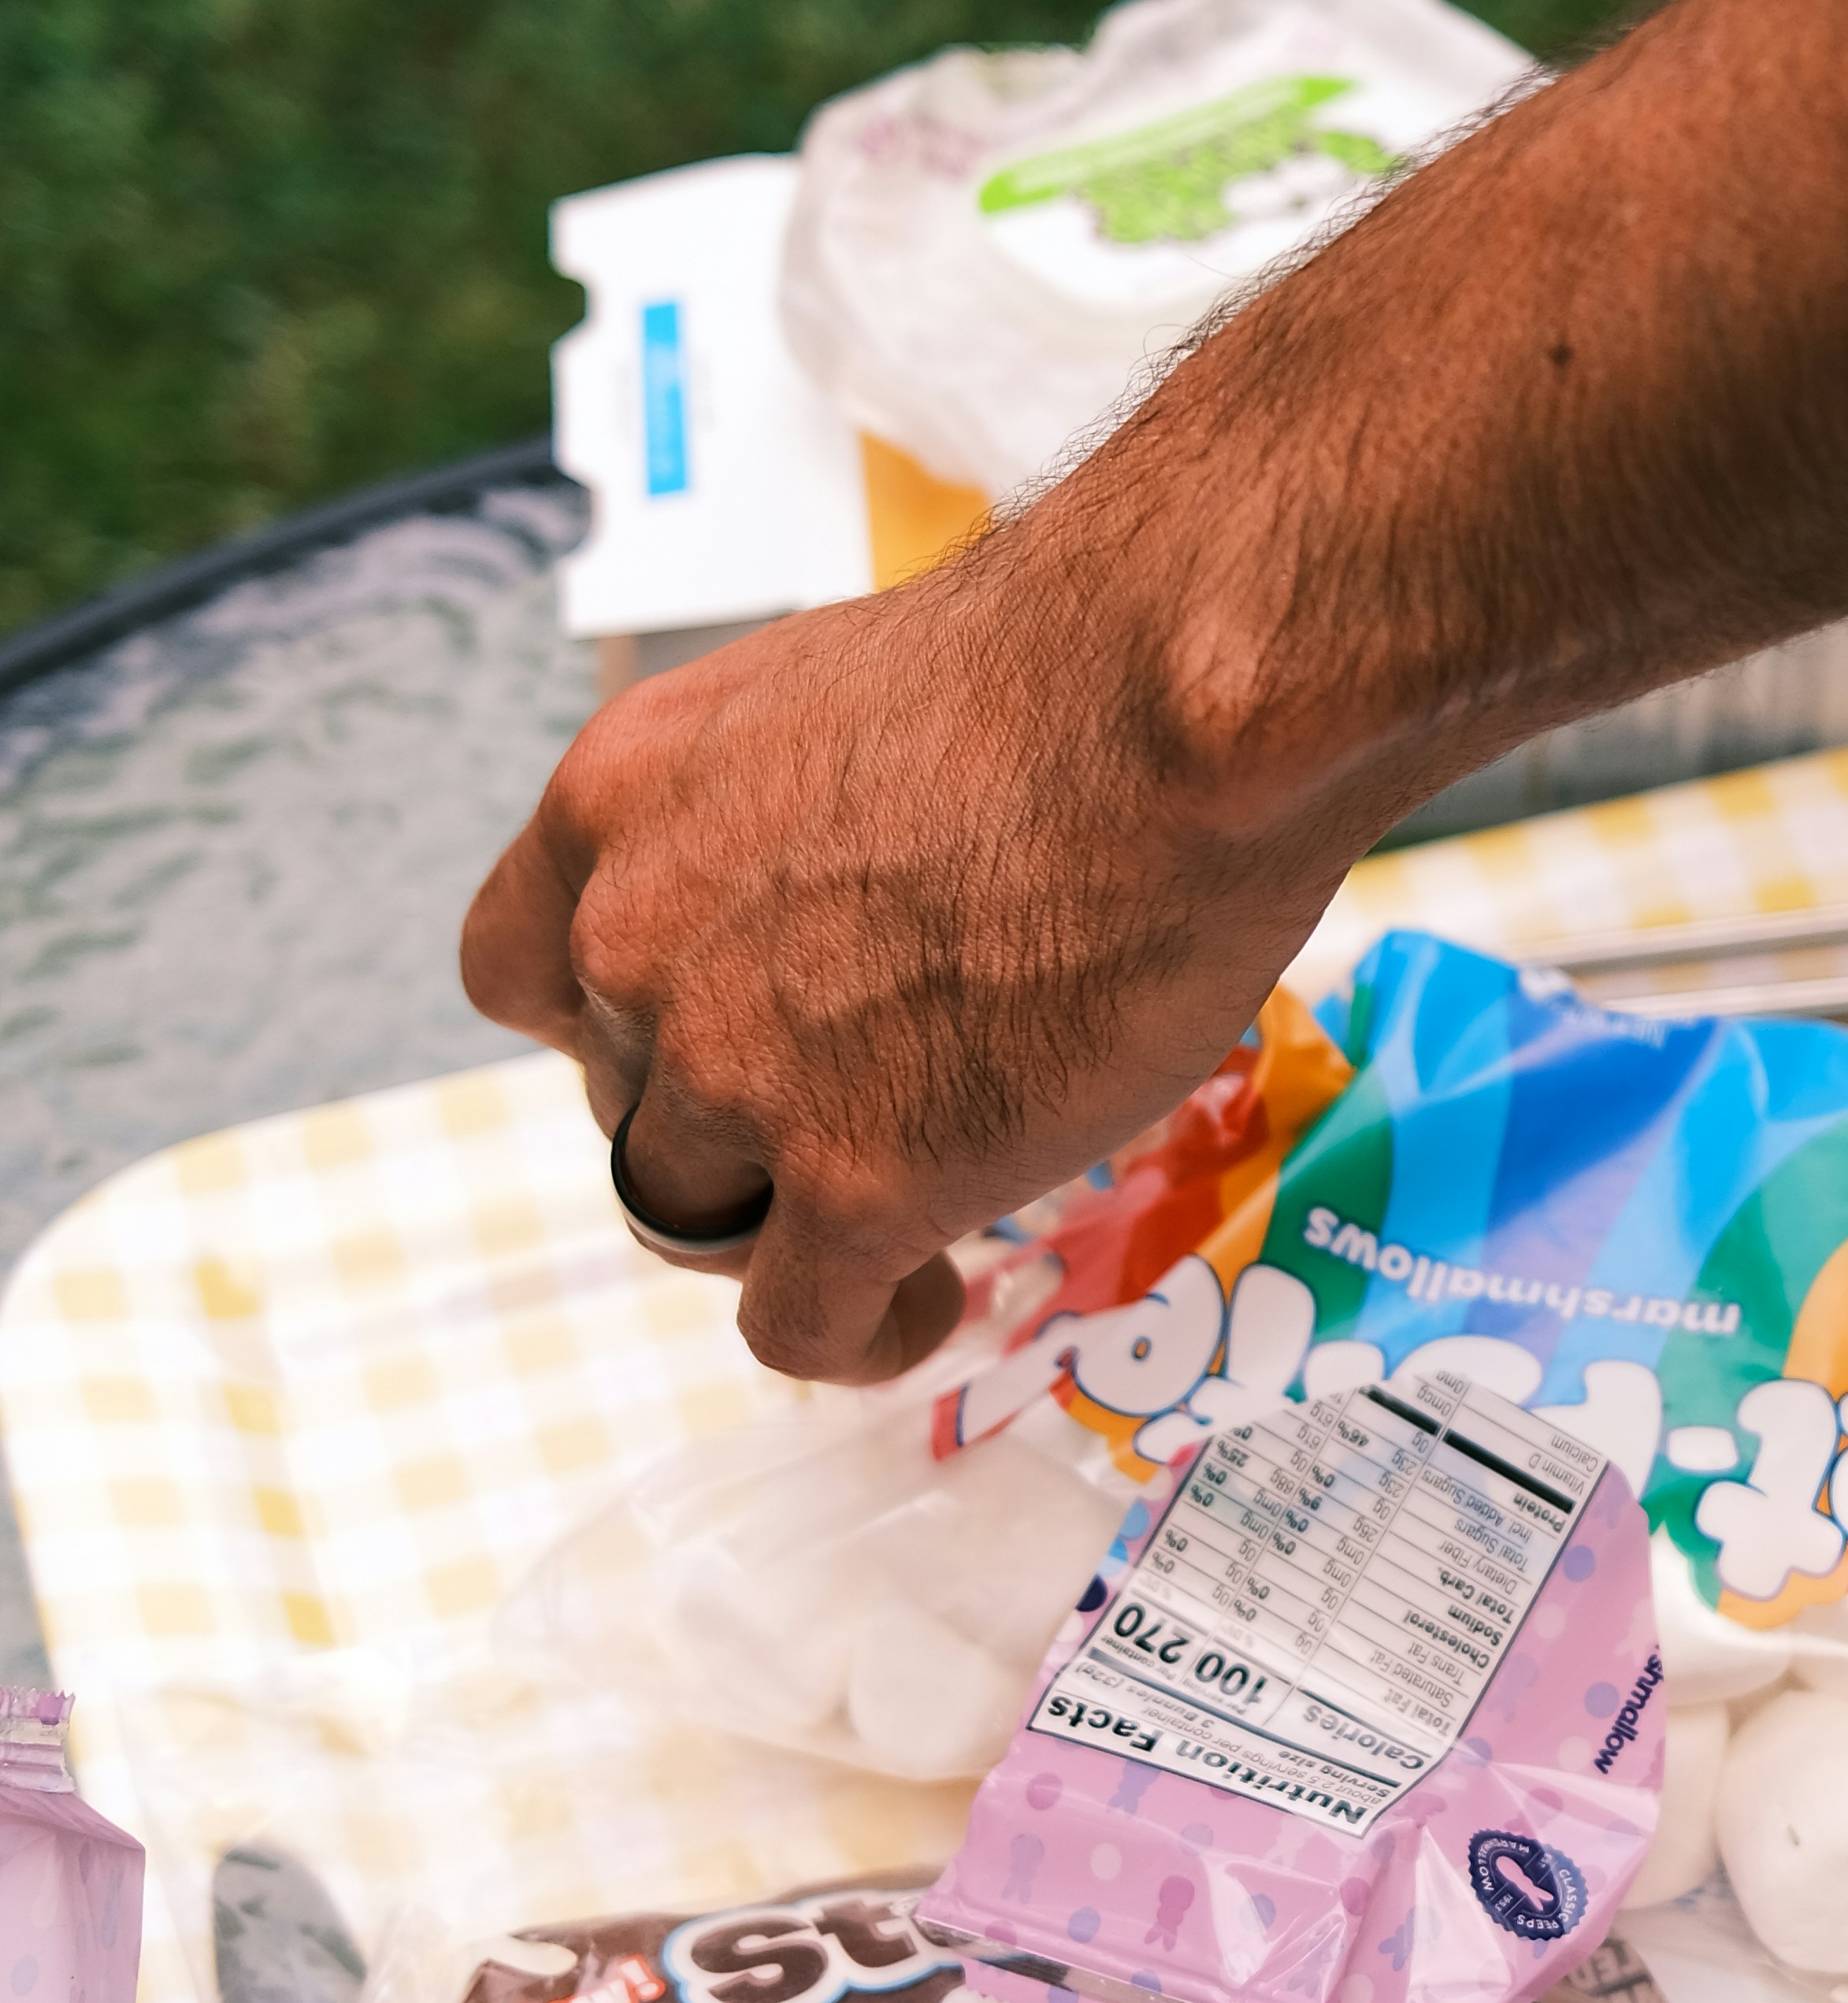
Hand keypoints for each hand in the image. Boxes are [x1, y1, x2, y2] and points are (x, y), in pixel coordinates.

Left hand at [459, 518, 1359, 1383]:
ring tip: (896, 1229)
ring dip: (786, 1234)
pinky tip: (931, 1301)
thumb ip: (789, 820)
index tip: (701, 1042)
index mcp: (619, 799)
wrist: (1170, 706)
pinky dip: (860, 1332)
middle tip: (853, 1121)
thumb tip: (850, 895)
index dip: (613, 1028)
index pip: (522, 969)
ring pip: (693, 1223)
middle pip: (625, 1107)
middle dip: (726, 1129)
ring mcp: (733, 1072)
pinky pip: (800, 1324)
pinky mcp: (852, 1182)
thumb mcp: (840, 703)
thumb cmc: (1069, 670)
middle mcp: (636, 942)